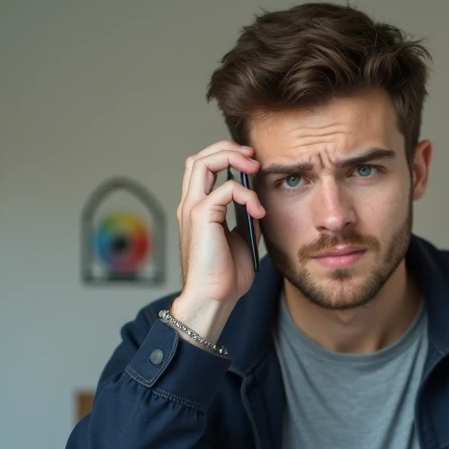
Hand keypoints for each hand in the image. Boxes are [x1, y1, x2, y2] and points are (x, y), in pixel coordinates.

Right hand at [172, 140, 266, 341]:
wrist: (213, 299)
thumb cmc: (225, 277)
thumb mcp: (243, 240)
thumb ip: (246, 219)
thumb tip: (259, 204)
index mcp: (198, 210)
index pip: (203, 169)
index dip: (225, 157)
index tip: (251, 162)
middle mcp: (190, 205)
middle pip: (199, 157)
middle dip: (227, 149)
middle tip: (252, 156)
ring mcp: (192, 209)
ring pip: (202, 162)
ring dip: (231, 158)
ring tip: (253, 167)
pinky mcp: (200, 216)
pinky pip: (224, 189)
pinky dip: (245, 194)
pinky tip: (257, 211)